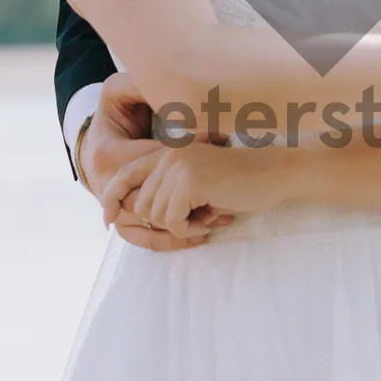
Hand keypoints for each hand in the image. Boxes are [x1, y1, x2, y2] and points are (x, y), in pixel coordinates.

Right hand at [80, 74, 225, 251]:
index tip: (216, 148)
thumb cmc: (113, 113)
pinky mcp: (119, 218)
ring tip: (215, 222)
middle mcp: (106, 186)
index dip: (187, 160)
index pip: (155, 163)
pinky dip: (169, 240)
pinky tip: (198, 236)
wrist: (94, 139)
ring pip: (148, 226)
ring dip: (181, 228)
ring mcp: (111, 206)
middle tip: (222, 197)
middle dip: (188, 201)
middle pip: (153, 202)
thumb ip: (139, 83)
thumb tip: (166, 82)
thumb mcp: (119, 90)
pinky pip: (143, 238)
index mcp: (111, 155)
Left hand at [102, 140, 284, 238]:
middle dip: (168, 221)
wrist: (273, 173)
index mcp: (168, 152)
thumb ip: (170, 189)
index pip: (125, 174)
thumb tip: (139, 214)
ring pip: (157, 216)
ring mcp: (178, 166)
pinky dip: (191, 228)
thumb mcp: (198, 182)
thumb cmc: (240, 183)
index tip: (107, 220)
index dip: (111, 198)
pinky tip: (212, 218)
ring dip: (182, 225)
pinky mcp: (190, 182)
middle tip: (199, 217)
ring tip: (208, 215)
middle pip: (142, 205)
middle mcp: (168, 156)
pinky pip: (174, 221)